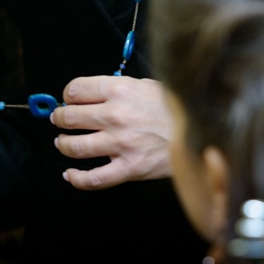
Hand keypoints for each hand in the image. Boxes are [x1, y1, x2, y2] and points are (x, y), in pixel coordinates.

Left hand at [50, 76, 173, 189]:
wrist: (203, 131)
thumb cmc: (177, 108)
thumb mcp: (148, 85)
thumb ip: (120, 88)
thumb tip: (94, 94)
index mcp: (121, 90)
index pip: (76, 89)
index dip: (67, 94)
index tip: (69, 98)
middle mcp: (116, 115)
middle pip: (70, 117)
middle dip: (60, 118)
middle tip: (60, 120)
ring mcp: (121, 144)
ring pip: (75, 146)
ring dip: (63, 144)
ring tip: (63, 142)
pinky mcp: (129, 168)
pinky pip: (94, 178)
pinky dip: (77, 178)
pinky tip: (71, 174)